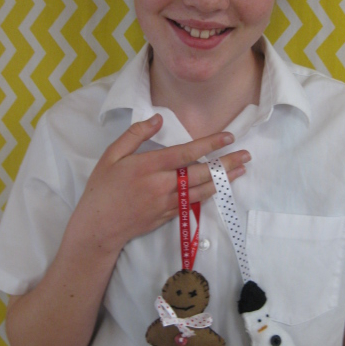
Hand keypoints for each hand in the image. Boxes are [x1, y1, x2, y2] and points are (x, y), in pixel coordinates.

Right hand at [70, 114, 249, 254]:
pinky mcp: (168, 216)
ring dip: (223, 180)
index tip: (227, 137)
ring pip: (202, 190)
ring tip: (241, 170)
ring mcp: (167, 203)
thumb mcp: (111, 156)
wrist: (99, 227)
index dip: (209, 144)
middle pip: (201, 173)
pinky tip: (219, 188)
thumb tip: (157, 119)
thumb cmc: (103, 188)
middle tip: (246, 155)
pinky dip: (209, 194)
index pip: (185, 153)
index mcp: (148, 166)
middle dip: (226, 163)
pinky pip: (193, 203)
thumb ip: (135, 135)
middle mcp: (162, 185)